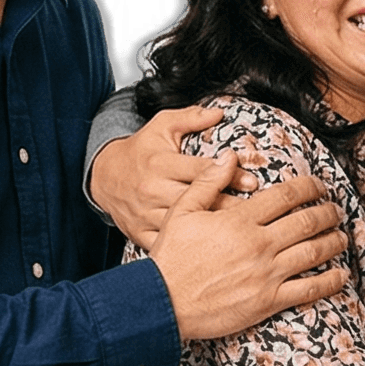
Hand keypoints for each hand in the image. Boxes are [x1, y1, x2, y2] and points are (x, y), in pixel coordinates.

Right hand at [91, 106, 261, 247]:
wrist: (104, 177)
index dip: (228, 175)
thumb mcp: (161, 126)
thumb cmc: (140, 151)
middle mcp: (152, 190)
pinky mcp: (141, 233)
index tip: (253, 181)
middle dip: (229, 206)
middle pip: (197, 201)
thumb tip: (218, 112)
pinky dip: (191, 250)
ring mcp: (146, 215)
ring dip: (215, 231)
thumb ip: (189, 118)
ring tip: (245, 236)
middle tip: (260, 214)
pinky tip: (214, 253)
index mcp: (160, 164)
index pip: (200, 170)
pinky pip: (169, 245)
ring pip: (186, 226)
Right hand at [148, 160, 346, 340]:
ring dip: (333, 241)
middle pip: (307, 221)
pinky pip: (308, 289)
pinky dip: (330, 281)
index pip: (286, 195)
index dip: (309, 187)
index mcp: (240, 220)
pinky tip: (341, 275)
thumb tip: (230, 156)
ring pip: (313, 252)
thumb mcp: (182, 211)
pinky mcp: (268, 301)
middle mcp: (259, 244)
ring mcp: (266, 274)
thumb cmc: (170, 258)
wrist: (163, 303)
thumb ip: (208, 182)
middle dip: (327, 212)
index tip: (319, 185)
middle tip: (335, 209)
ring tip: (342, 236)